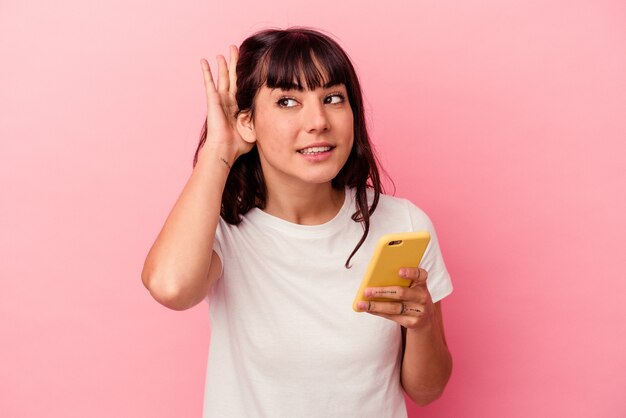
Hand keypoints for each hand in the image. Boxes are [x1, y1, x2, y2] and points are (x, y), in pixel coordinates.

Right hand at [199, 45, 252, 160]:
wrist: (225, 149)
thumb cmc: (239, 144)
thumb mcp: (255, 129)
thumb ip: (262, 120)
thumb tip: (274, 117)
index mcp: (239, 107)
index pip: (243, 86)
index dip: (245, 75)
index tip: (249, 64)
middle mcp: (229, 101)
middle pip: (233, 77)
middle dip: (235, 63)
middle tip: (236, 50)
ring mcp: (220, 99)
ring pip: (223, 77)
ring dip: (223, 64)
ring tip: (223, 53)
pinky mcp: (212, 100)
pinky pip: (209, 83)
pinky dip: (206, 71)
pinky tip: (203, 61)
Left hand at [357, 268, 433, 330]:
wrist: (425, 318)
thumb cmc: (411, 296)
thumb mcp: (411, 287)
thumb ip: (399, 281)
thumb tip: (374, 278)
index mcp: (421, 283)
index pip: (420, 274)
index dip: (410, 272)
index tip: (399, 271)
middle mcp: (422, 296)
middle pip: (401, 293)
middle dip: (382, 292)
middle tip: (366, 291)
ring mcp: (418, 311)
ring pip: (394, 307)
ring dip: (375, 306)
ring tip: (361, 304)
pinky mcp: (412, 322)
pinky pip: (392, 317)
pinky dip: (378, 312)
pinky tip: (368, 309)